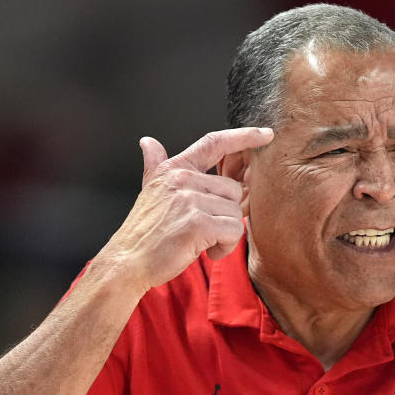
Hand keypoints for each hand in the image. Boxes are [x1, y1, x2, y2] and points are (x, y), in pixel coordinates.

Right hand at [99, 127, 273, 292]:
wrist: (128, 261)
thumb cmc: (144, 231)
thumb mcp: (150, 190)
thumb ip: (155, 164)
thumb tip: (148, 142)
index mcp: (175, 169)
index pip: (214, 143)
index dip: (243, 136)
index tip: (266, 133)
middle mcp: (183, 179)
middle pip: (233, 190)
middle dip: (225, 214)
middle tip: (204, 230)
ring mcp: (190, 200)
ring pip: (235, 213)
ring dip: (224, 234)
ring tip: (200, 242)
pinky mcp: (198, 223)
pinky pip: (233, 232)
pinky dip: (225, 247)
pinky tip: (205, 251)